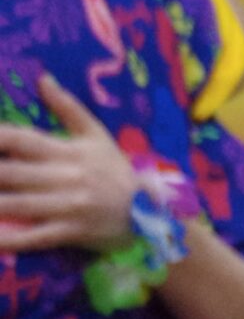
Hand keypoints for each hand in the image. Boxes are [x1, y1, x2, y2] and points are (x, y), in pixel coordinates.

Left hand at [0, 75, 143, 249]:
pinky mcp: (72, 233)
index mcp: (68, 151)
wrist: (153, 214)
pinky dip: (9, 239)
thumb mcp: (98, 136)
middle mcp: (66, 177)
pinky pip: (34, 237)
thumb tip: (43, 79)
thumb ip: (68, 107)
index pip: (19, 139)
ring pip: (17, 204)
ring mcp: (68, 207)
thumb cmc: (117, 172)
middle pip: (10, 173)